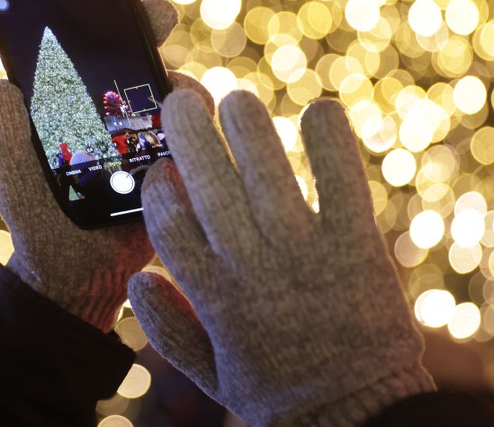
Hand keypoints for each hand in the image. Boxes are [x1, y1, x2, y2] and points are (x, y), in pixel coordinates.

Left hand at [0, 0, 211, 331]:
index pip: (87, 55)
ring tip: (173, 94)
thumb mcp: (14, 185)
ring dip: (177, 85)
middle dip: (148, 33)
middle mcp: (111, 120)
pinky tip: (192, 133)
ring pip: (171, 98)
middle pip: (136, 64)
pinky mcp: (171, 170)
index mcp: (69, 114)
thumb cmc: (40, 229)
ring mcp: (145, 143)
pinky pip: (193, 141)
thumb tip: (0, 86)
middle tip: (160, 15)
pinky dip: (197, 129)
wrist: (77, 282)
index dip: (100, 21)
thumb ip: (4, 140)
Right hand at [129, 90, 434, 424]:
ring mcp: (306, 255)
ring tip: (235, 102)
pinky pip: (341, 182)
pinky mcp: (357, 248)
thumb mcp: (209, 372)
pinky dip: (328, 142)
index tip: (161, 168)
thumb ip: (166, 328)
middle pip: (209, 185)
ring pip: (266, 173)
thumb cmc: (274, 390)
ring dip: (246, 127)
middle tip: (182, 100)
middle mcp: (253, 269)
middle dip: (190, 133)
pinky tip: (316, 112)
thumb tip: (136, 280)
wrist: (357, 417)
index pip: (169, 225)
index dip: (159, 187)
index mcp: (213, 299)